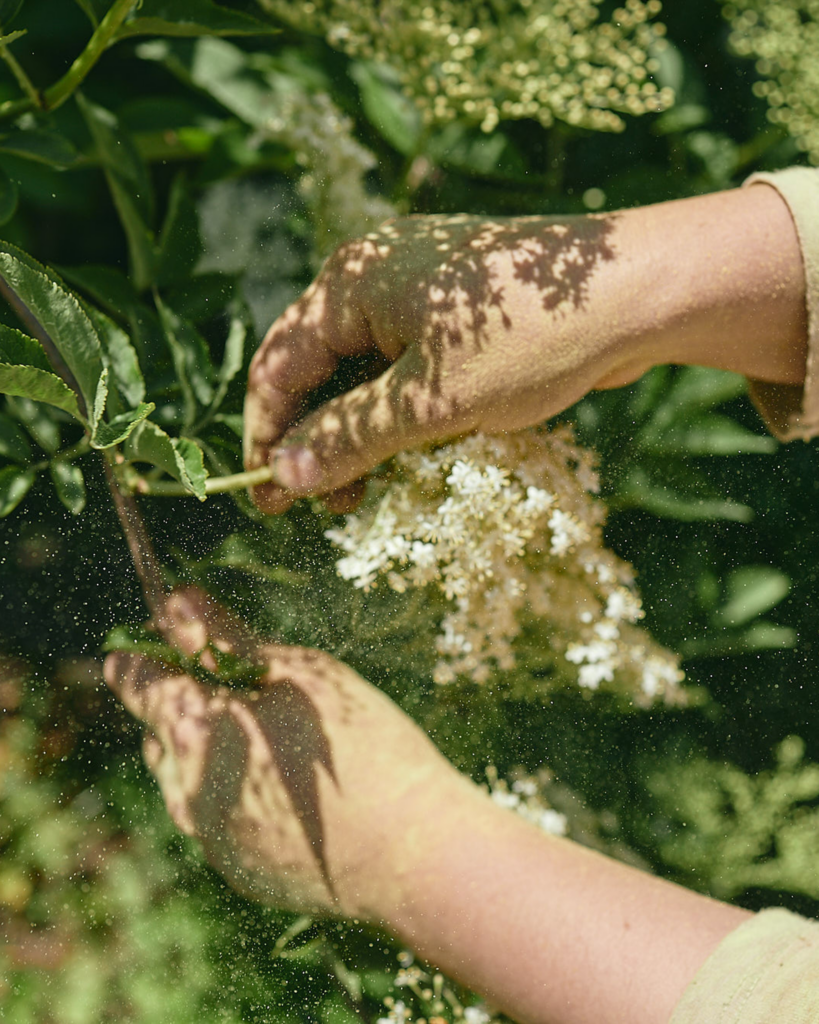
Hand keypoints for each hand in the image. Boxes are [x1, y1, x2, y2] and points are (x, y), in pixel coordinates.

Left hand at [104, 587, 468, 918]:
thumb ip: (227, 638)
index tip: (166, 639)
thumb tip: (177, 600)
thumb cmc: (359, 745)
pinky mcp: (238, 868)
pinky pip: (216, 818)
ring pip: (184, 778)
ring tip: (269, 736)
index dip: (146, 655)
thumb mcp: (298, 673)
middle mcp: (186, 789)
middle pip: (158, 731)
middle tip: (240, 684)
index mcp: (194, 732)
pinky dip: (235, 792)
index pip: (136, 682)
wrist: (408, 850)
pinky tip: (289, 786)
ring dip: (206, 750)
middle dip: (185, 704)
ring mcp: (210, 837)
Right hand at [244, 212, 652, 512]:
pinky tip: (409, 456)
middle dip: (316, 440)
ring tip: (368, 492)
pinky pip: (406, 368)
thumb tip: (283, 478)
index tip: (269, 500)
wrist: (639, 293)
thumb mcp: (430, 402)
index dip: (267, 436)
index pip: (278, 365)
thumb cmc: (529, 340)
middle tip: (327, 507)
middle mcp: (376, 277)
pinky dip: (399, 413)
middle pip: (317, 369)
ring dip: (359, 433)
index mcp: (352, 282)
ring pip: (364, 373)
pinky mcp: (457, 313)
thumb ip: (351, 438)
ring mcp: (419, 292)